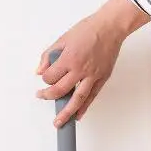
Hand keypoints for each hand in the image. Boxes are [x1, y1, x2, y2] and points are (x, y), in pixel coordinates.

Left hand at [37, 0, 150, 125]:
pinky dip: (83, 108)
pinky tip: (77, 115)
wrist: (110, 27)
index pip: (50, 77)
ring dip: (66, 113)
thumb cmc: (88, 30)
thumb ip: (48, 55)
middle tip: (42, 97)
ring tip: (59, 123)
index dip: (45, 79)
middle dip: (49, 96)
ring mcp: (92, 76)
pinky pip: (91, 97)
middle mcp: (80, 69)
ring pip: (77, 99)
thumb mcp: (63, 38)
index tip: (45, 78)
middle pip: (60, 90)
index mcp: (69, 58)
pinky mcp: (102, 78)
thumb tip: (39, 70)